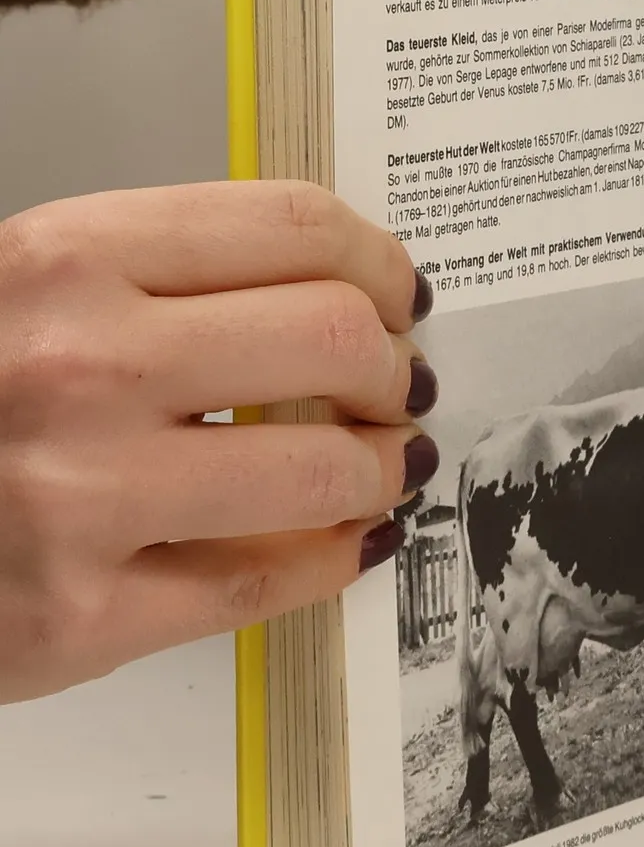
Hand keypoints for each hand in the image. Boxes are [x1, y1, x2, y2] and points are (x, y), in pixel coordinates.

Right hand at [0, 182, 437, 702]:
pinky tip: (345, 538)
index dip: (381, 265)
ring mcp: (79, 497)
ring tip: (382, 467)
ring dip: (383, 468)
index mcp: (62, 260)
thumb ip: (161, 281)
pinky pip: (262, 582)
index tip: (402, 296)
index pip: (294, 229)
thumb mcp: (24, 292)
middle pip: (337, 340)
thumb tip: (336, 293)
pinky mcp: (77, 617)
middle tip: (397, 389)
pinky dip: (331, 557)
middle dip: (395, 369)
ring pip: (324, 469)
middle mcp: (77, 368)